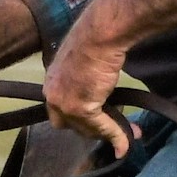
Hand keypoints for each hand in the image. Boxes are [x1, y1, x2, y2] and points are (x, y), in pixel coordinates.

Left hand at [44, 0, 136, 157]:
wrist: (100, 34)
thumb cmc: (95, 38)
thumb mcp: (82, 61)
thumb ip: (83, 80)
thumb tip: (99, 89)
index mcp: (51, 81)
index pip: (60, 110)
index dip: (78, 119)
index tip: (98, 121)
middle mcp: (52, 94)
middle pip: (70, 125)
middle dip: (92, 129)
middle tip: (112, 129)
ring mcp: (64, 103)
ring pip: (85, 129)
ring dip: (106, 133)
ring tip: (125, 134)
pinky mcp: (81, 108)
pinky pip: (100, 127)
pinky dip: (115, 135)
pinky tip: (125, 142)